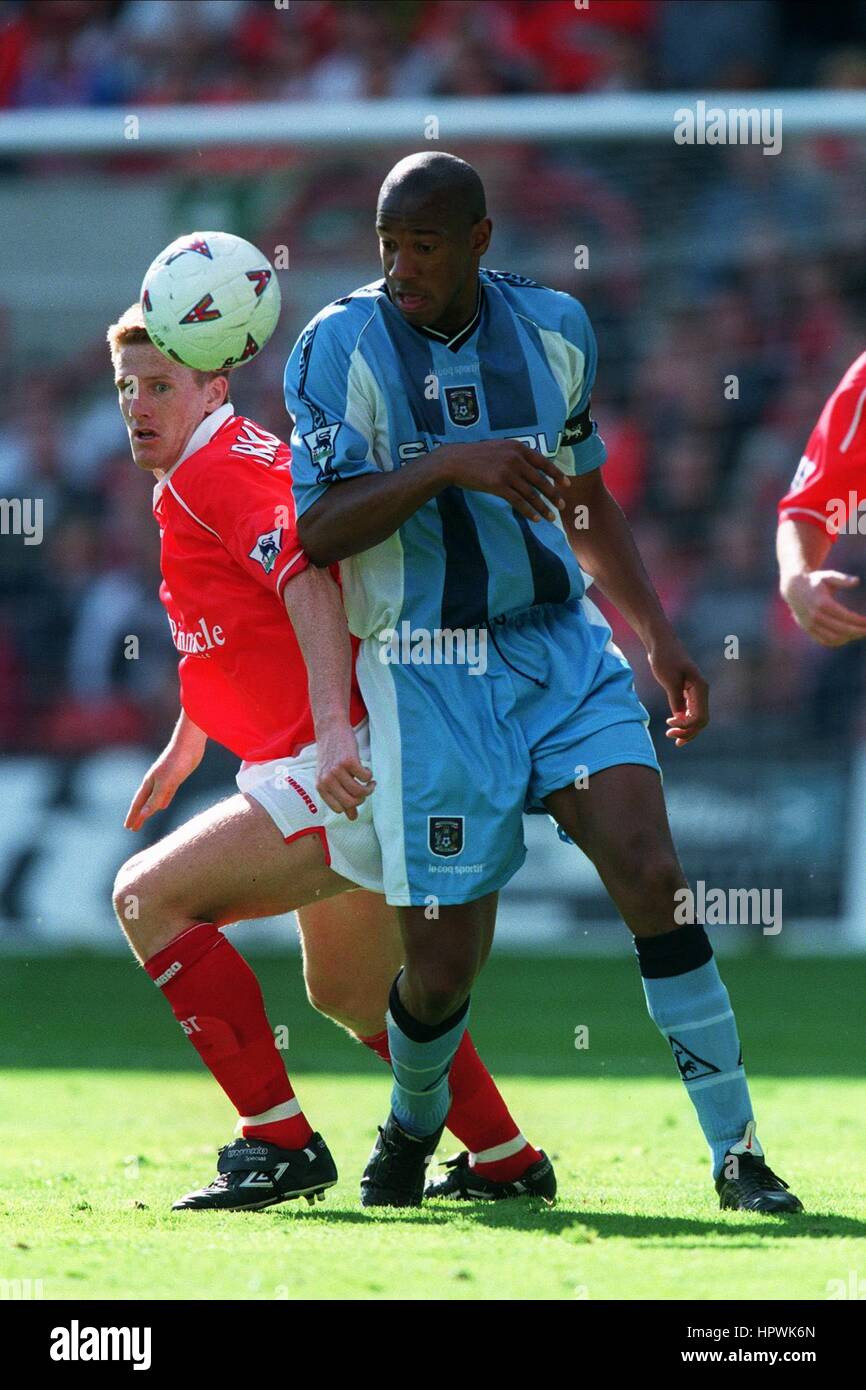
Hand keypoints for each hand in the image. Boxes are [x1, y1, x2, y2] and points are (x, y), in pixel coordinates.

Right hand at [124, 738, 204, 830]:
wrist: (189, 745)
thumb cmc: (176, 762)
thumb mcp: (166, 783)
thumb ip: (155, 799)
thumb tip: (144, 815)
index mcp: (149, 783)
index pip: (138, 804)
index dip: (133, 816)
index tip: (128, 827)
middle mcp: (154, 782)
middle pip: (144, 802)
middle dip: (138, 815)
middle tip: (132, 828)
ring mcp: (165, 780)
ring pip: (154, 798)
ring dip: (149, 808)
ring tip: (145, 817)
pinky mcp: (176, 778)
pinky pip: (166, 794)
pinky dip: (163, 801)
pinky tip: (163, 806)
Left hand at [316, 724, 374, 819]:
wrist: (331, 731)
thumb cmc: (332, 756)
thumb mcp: (331, 778)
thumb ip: (341, 798)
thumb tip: (352, 818)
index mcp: (321, 787)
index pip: (339, 809)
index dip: (351, 805)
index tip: (357, 797)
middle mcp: (327, 780)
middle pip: (351, 802)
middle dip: (363, 798)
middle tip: (366, 790)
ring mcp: (337, 771)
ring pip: (359, 791)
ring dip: (369, 788)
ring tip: (371, 782)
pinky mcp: (349, 761)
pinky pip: (365, 777)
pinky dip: (369, 776)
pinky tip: (367, 771)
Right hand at [434, 440, 569, 521]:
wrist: (454, 462)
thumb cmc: (475, 456)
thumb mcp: (499, 448)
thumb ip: (515, 455)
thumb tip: (531, 468)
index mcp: (517, 447)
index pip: (543, 462)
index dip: (557, 474)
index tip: (566, 485)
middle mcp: (515, 458)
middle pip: (540, 480)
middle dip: (553, 494)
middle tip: (562, 505)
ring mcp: (507, 472)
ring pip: (531, 493)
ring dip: (543, 507)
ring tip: (551, 517)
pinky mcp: (498, 485)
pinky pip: (518, 501)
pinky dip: (529, 511)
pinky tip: (535, 518)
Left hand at [648, 637, 708, 746]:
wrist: (661, 643)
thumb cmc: (665, 658)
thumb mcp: (669, 680)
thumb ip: (676, 699)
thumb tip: (679, 717)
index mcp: (700, 688)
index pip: (699, 717)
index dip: (686, 726)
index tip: (669, 723)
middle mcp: (701, 692)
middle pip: (700, 721)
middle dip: (688, 732)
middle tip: (671, 737)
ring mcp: (695, 692)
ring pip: (696, 718)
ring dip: (686, 729)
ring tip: (671, 735)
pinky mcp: (686, 691)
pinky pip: (689, 711)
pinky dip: (683, 721)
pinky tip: (673, 726)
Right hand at [782, 570, 865, 646]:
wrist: (793, 588)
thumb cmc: (815, 581)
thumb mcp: (828, 576)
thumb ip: (842, 579)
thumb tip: (856, 581)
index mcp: (822, 603)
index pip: (845, 616)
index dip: (859, 621)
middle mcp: (816, 615)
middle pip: (842, 629)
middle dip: (858, 631)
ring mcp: (811, 624)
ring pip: (834, 637)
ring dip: (849, 638)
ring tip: (859, 633)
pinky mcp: (808, 629)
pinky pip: (824, 640)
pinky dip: (837, 641)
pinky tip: (847, 637)